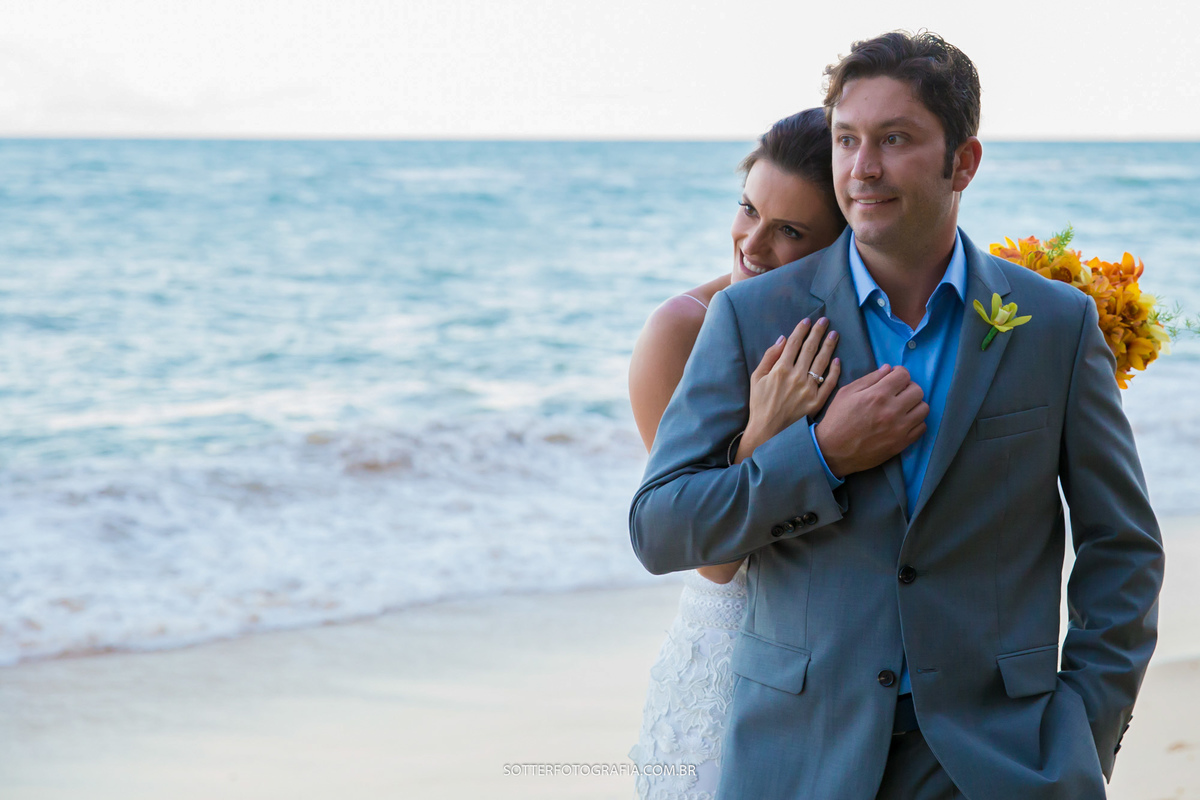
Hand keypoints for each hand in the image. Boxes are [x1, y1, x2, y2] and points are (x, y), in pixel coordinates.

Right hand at [734, 317, 839, 463]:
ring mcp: (809, 389)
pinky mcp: (817, 401)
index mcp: (780, 369)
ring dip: (829, 346)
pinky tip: (837, 360)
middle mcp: (796, 376)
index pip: (794, 343)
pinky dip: (834, 371)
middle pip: (810, 348)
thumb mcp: (756, 378)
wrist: (767, 432)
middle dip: (818, 332)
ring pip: (822, 362)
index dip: (801, 330)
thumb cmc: (759, 404)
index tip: (808, 320)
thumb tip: (783, 339)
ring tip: (834, 334)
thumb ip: (769, 357)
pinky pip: (829, 383)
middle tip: (825, 321)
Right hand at [813, 365, 927, 477]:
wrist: (833, 451)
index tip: (894, 377)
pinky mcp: (902, 443)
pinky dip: (916, 422)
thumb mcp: (846, 393)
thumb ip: (869, 379)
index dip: (899, 373)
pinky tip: (904, 421)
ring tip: (903, 407)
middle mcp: (892, 410)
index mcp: (877, 395)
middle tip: (898, 392)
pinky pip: (922, 427)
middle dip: (908, 387)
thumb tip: (888, 369)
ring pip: (924, 408)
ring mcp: (899, 428)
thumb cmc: (837, 419)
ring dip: (914, 404)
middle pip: (917, 390)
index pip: (904, 375)